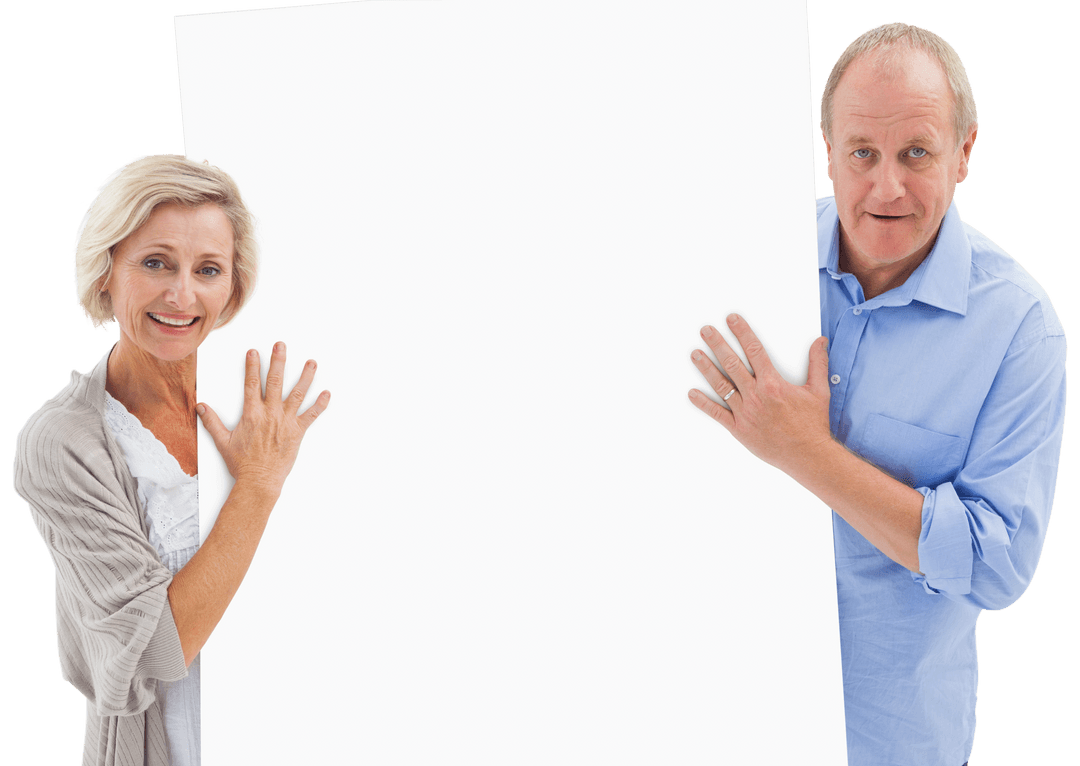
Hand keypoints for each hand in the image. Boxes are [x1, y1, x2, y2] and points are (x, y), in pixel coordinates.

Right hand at [197, 342, 330, 492]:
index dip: (252, 366)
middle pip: (274, 382)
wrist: (259, 480)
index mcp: (251, 414)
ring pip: (297, 394)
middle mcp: (270, 414)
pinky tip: (327, 393)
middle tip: (281, 345)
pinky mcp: (297, 432)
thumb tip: (200, 407)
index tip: (254, 352)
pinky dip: (320, 404)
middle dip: (278, 361)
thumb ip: (212, 422)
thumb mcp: (223, 441)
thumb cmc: (242, 463)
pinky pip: (311, 415)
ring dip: (305, 377)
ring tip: (311, 362)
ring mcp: (285, 421)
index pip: (251, 384)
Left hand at [688, 314, 831, 474]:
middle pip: (732, 364)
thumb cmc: (813, 425)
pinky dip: (703, 403)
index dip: (742, 332)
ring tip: (694, 354)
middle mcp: (756, 396)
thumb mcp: (819, 391)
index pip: (754, 350)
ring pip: (721, 386)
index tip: (731, 319)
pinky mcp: (739, 429)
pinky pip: (717, 414)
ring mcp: (745, 412)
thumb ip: (817, 364)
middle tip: (705, 330)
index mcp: (773, 384)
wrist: (807, 456)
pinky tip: (692, 393)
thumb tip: (819, 342)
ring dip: (706, 368)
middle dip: (717, 344)